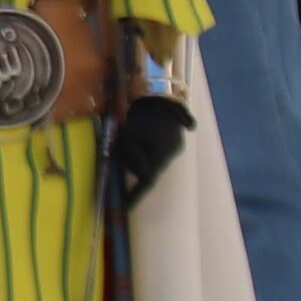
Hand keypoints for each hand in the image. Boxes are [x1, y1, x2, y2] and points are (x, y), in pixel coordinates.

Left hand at [108, 91, 191, 208]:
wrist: (159, 92)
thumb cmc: (141, 113)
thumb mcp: (130, 137)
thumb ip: (132, 157)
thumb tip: (137, 174)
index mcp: (161, 154)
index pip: (147, 181)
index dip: (136, 196)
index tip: (125, 208)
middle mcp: (173, 152)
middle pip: (149, 168)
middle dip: (135, 163)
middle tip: (124, 145)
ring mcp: (176, 145)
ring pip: (154, 158)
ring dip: (142, 153)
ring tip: (135, 131)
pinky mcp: (176, 138)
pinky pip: (159, 148)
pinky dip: (149, 146)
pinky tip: (145, 133)